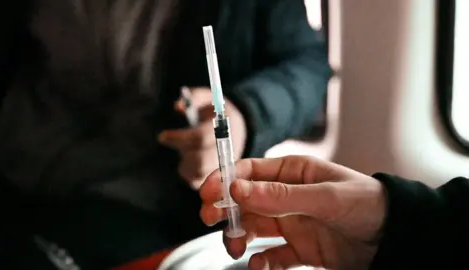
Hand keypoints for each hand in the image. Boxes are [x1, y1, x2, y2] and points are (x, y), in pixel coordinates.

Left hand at [159, 87, 246, 189]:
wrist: (239, 129)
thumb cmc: (220, 113)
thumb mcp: (211, 98)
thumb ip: (195, 98)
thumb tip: (178, 106)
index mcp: (225, 131)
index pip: (199, 139)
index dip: (179, 138)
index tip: (162, 136)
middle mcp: (226, 151)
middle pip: (201, 162)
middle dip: (183, 155)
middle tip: (170, 143)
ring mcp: (222, 167)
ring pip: (199, 175)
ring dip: (185, 166)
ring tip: (183, 153)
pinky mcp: (216, 179)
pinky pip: (199, 183)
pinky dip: (189, 175)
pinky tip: (188, 163)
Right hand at [200, 156, 387, 269]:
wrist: (395, 239)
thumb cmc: (366, 204)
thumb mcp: (324, 196)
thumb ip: (280, 195)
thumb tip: (237, 188)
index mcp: (292, 173)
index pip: (249, 172)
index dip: (225, 179)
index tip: (207, 193)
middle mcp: (287, 197)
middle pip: (244, 200)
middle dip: (225, 209)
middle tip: (209, 219)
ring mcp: (292, 223)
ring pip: (253, 228)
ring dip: (239, 237)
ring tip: (237, 247)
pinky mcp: (299, 248)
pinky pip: (271, 255)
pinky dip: (261, 262)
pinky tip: (259, 265)